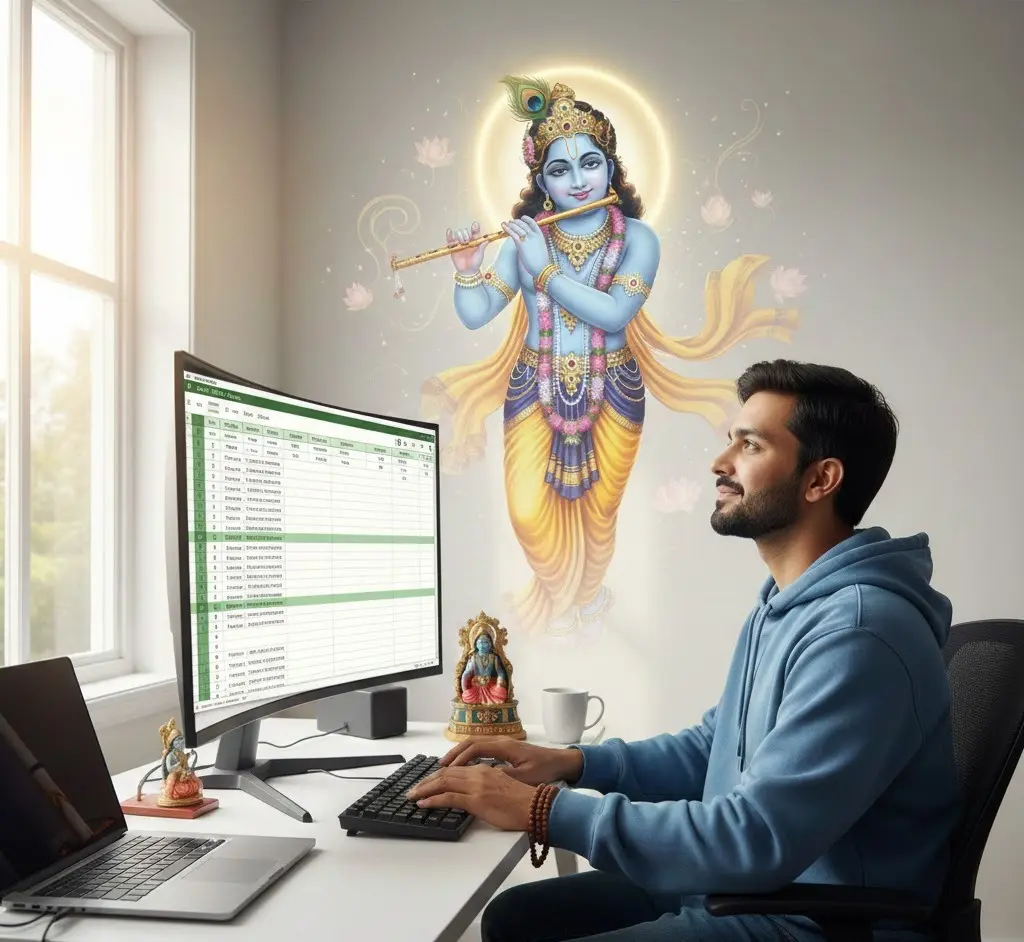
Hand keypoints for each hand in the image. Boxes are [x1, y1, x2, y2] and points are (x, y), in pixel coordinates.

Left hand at [404, 764, 536, 830]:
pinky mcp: (476, 799)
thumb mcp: (502, 787)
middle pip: (446, 773)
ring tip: (413, 795)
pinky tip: (423, 803)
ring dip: (425, 789)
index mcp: (485, 769)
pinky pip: (447, 797)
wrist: (536, 807)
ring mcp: (476, 785)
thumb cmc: (523, 801)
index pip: (455, 769)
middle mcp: (479, 773)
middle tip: (414, 788)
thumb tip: (472, 794)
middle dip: (427, 781)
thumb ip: (486, 786)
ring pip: (443, 782)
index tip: (428, 781)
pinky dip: (432, 799)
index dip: (439, 775)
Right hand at [439, 736, 582, 786]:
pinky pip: (482, 747)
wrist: (560, 761)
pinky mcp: (505, 748)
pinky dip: (469, 754)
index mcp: (505, 746)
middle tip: (440, 767)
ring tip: (447, 765)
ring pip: (475, 743)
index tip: (447, 769)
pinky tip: (465, 765)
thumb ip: (503, 777)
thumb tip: (482, 777)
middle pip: (471, 742)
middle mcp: (501, 741)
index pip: (474, 748)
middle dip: (454, 753)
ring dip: (460, 753)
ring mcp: (503, 742)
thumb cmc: (544, 769)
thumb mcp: (524, 777)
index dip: (459, 758)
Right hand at [447, 222, 485, 273]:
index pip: (474, 231)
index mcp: (474, 241)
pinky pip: (450, 239)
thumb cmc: (475, 263)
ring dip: (460, 236)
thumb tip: (486, 239)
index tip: (475, 225)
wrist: (467, 271)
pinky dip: (449, 235)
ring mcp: (460, 243)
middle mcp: (467, 240)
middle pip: (465, 231)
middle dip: (466, 234)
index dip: (474, 228)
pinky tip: (449, 231)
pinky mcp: (453, 247)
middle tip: (467, 241)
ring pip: (458, 233)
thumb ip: (482, 247)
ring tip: (462, 243)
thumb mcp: (480, 255)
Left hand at [502, 216, 549, 278]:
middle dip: (516, 222)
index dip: (526, 219)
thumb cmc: (541, 262)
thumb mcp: (540, 249)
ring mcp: (528, 239)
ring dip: (510, 224)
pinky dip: (507, 229)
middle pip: (523, 224)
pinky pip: (512, 234)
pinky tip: (503, 226)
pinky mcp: (521, 244)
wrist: (542, 268)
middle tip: (511, 222)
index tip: (522, 217)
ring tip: (505, 223)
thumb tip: (528, 242)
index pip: (533, 223)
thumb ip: (534, 243)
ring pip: (517, 227)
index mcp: (540, 235)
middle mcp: (534, 235)